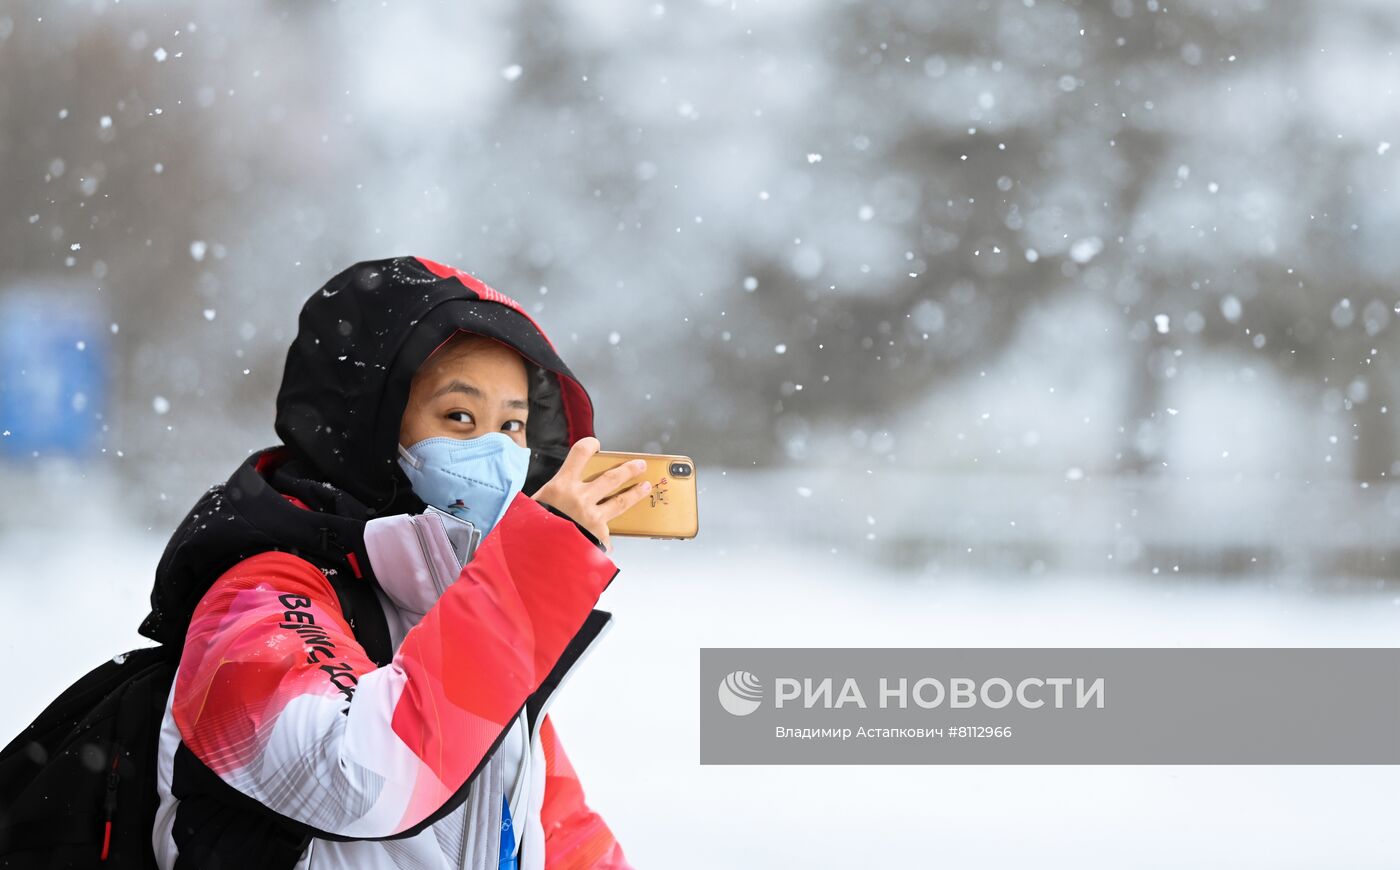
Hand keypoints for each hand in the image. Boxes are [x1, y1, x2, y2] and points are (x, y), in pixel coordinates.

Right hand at [531, 437, 650, 553]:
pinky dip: (606, 535)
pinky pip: (606, 534)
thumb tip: (558, 492)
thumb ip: (550, 495)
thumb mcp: (533, 505)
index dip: (589, 445)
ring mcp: (592, 518)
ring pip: (620, 501)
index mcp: (561, 487)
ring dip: (634, 493)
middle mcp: (580, 499)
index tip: (595, 445)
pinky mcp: (598, 536)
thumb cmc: (532, 531)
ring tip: (644, 487)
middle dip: (628, 469)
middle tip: (640, 465)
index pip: (580, 454)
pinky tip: (608, 539)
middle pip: (611, 478)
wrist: (536, 558)